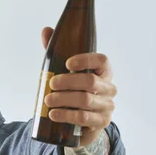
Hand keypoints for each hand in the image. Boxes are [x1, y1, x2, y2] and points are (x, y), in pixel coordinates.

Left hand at [41, 27, 116, 146]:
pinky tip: (53, 114)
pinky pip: (83, 117)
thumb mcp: (65, 73)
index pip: (101, 61)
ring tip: (47, 100)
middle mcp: (109, 88)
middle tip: (50, 84)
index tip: (67, 63)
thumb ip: (57, 53)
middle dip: (67, 81)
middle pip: (90, 81)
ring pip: (85, 100)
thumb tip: (46, 30)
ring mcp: (107, 106)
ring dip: (63, 99)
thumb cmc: (74, 92)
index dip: (85, 60)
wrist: (81, 123)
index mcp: (103, 72)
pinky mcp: (100, 122)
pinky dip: (66, 115)